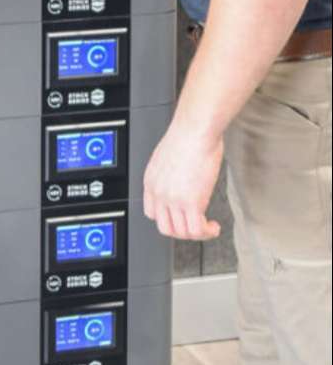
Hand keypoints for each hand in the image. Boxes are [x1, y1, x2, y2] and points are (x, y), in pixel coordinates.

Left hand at [143, 121, 223, 240]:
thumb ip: (169, 175)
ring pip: (182, 233)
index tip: (181, 218)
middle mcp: (159, 192)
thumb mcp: (168, 158)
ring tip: (208, 227)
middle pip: (165, 228)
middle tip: (196, 226)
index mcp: (151, 181)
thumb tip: (180, 182)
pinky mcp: (191, 202)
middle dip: (183, 231)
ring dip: (197, 234)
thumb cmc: (187, 137)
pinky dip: (207, 232)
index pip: (151, 213)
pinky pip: (197, 230)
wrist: (195, 130)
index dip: (168, 219)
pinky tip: (214, 226)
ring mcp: (173, 199)